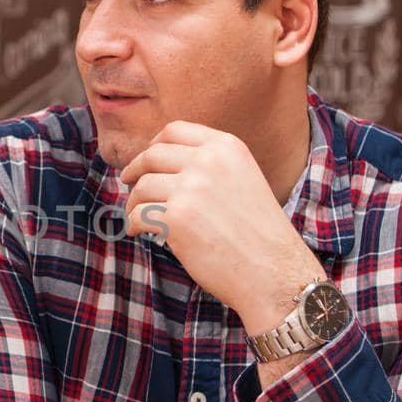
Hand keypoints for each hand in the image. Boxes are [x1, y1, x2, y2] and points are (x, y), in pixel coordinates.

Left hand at [121, 121, 323, 333]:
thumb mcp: (243, 178)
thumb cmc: (257, 233)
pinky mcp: (176, 218)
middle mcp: (208, 161)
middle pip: (152, 155)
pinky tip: (139, 233)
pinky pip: (138, 215)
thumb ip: (210, 164)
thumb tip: (162, 161)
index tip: (145, 159)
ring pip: (142, 187)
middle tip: (128, 183)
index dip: (153, 144)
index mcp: (226, 147)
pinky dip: (134, 225)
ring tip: (137, 216)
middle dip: (135, 170)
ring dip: (133, 203)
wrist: (273, 271)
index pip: (175, 131)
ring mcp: (191, 188)